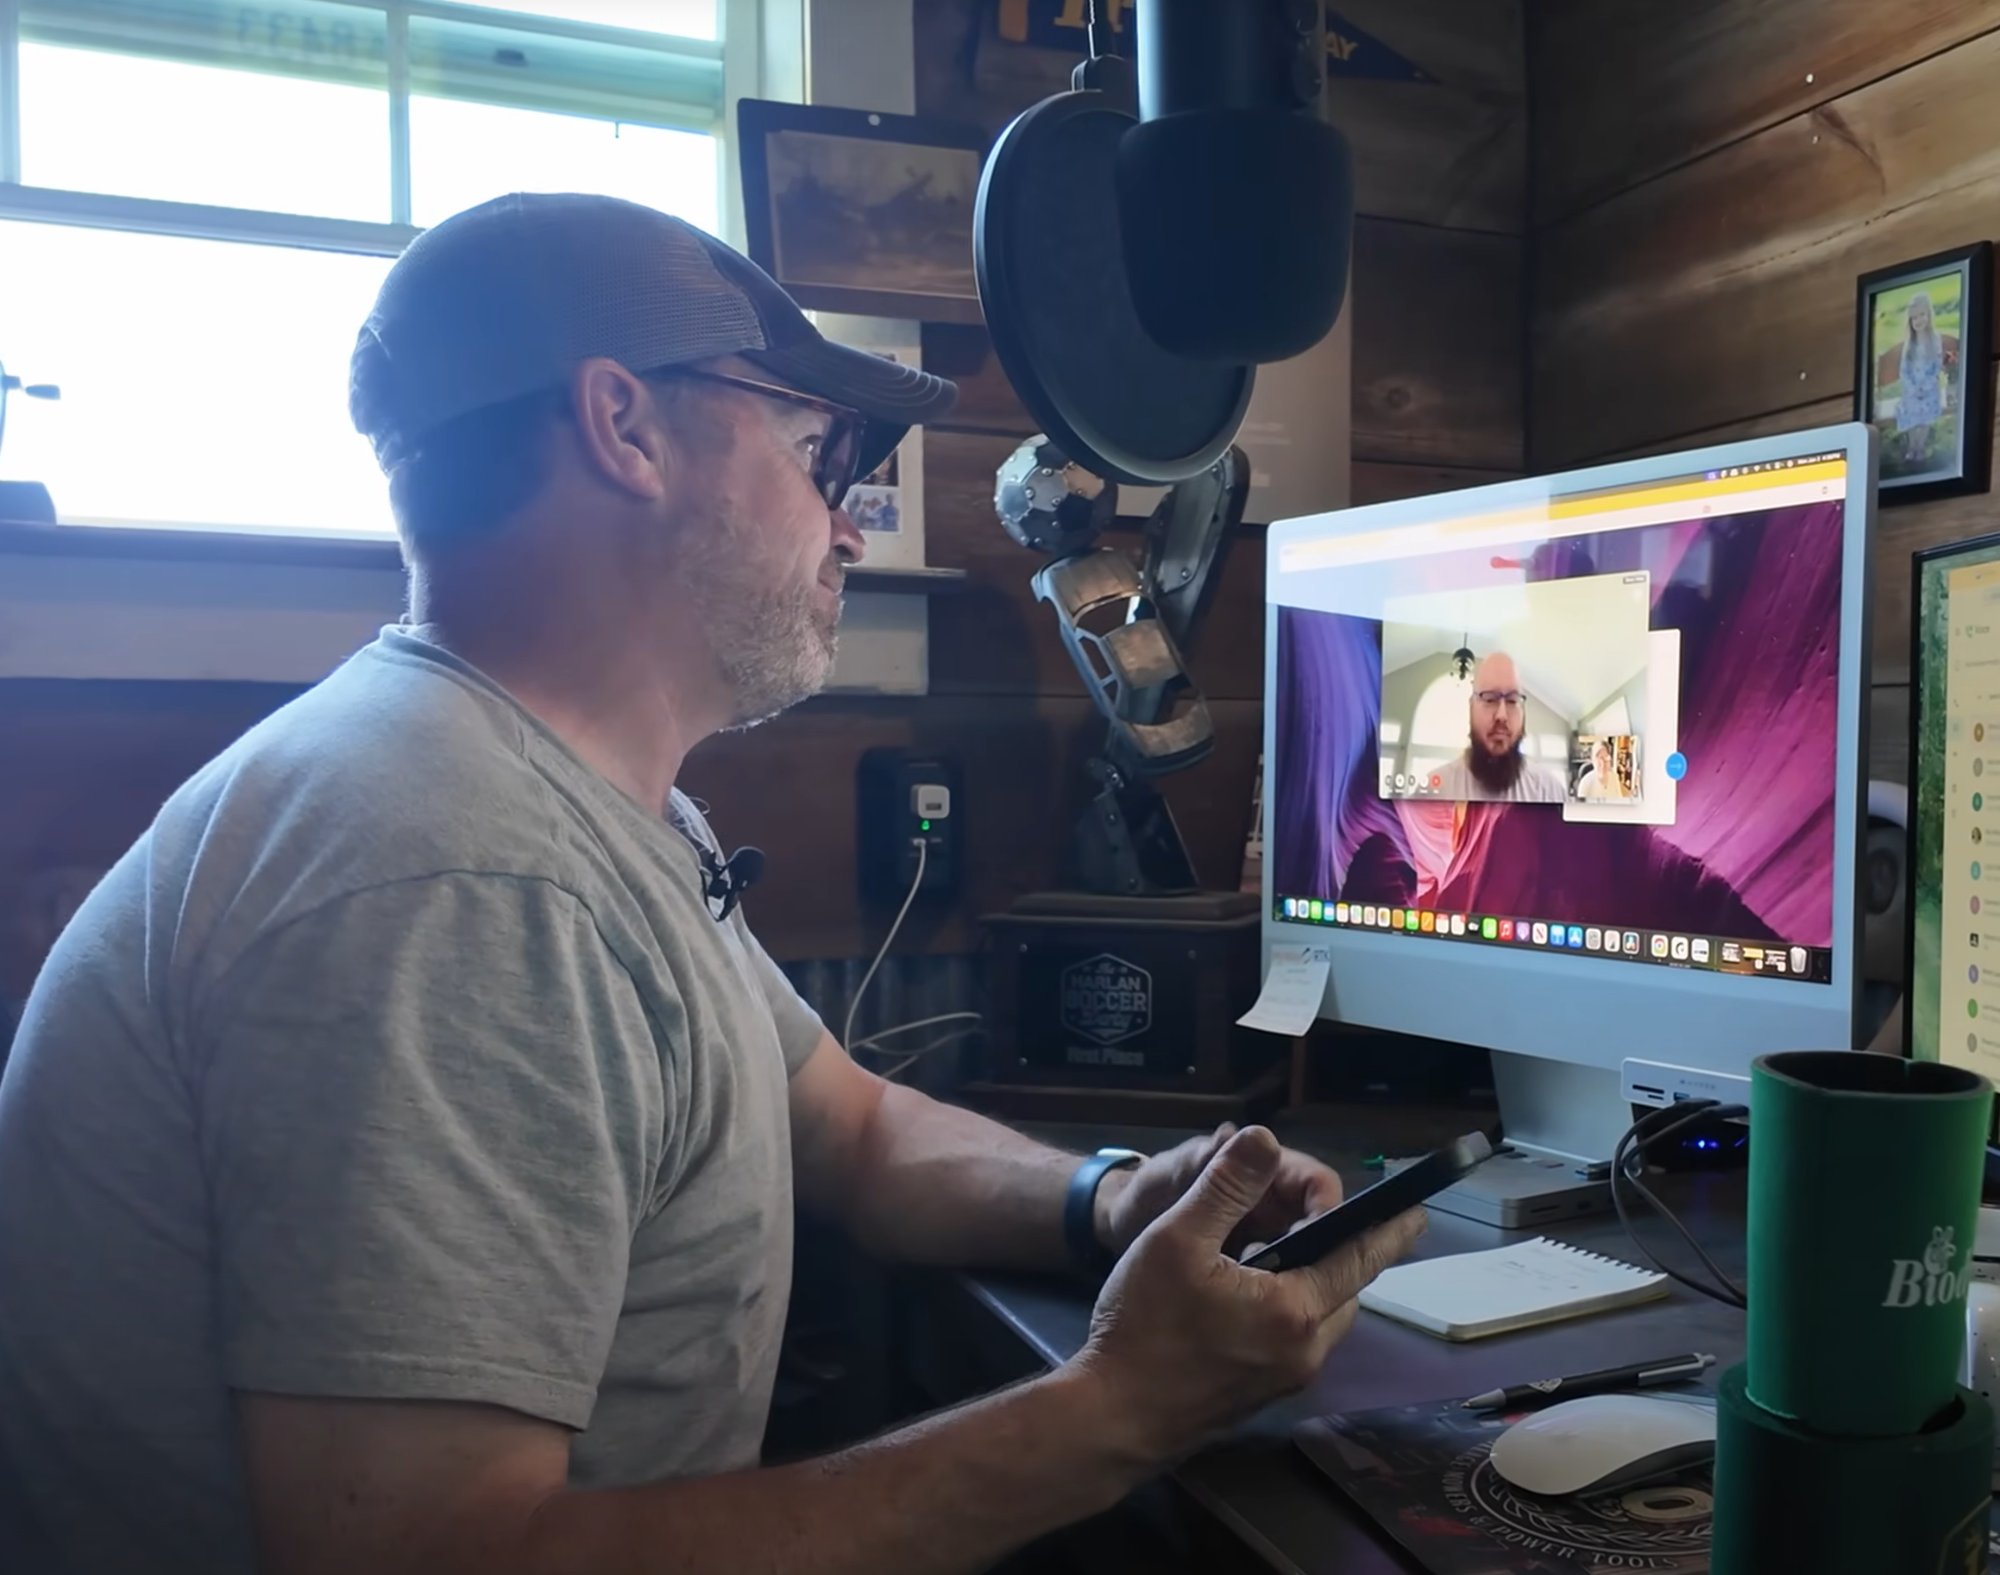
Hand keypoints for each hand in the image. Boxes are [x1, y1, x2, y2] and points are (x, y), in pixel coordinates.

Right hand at [1070, 1126, 1424, 1467]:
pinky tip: (1250, 1284)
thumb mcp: (1176, 1239)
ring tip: (1279, 1240)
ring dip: (1314, 1274)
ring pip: (1322, 1313)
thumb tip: (1265, 1138)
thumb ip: (1226, 1185)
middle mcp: (1305, 1350)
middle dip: (1339, 1244)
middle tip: (1312, 1211)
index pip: (1359, 1257)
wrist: (1112, 1418)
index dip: (1387, 1226)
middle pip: (1345, 1286)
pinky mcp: (1263, 1392)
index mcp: (1294, 1310)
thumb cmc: (1143, 1326)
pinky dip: (1292, 1301)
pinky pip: (1298, 1336)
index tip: (1416, 1206)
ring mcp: (1286, 1377)